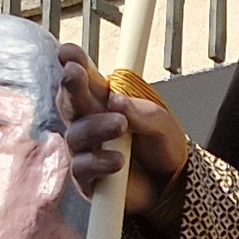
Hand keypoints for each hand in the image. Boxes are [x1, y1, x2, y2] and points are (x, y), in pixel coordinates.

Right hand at [56, 46, 192, 225]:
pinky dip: (99, 162)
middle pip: (70, 102)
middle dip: (70, 86)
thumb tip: (116, 101)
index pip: (85, 78)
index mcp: (105, 101)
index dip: (73, 63)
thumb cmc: (161, 147)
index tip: (68, 53)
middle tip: (74, 73)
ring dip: (96, 127)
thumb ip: (139, 112)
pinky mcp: (87, 179)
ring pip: (76, 134)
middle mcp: (90, 122)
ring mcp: (86, 150)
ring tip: (120, 125)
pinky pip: (82, 168)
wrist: (171, 185)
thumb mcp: (159, 123)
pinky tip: (118, 161)